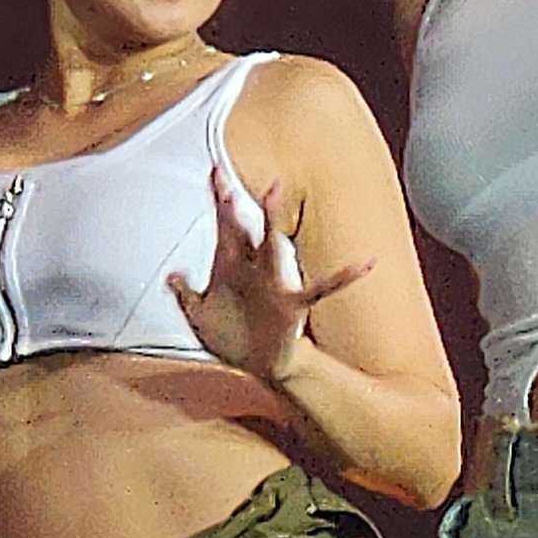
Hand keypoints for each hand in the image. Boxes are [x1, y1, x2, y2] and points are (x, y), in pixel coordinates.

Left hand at [169, 167, 375, 387]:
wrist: (257, 364)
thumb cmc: (231, 338)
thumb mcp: (200, 317)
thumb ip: (186, 296)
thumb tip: (171, 276)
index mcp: (231, 269)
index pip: (224, 229)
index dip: (219, 203)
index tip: (215, 173)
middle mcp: (253, 270)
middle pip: (241, 230)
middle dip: (231, 205)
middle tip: (226, 176)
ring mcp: (273, 284)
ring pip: (271, 245)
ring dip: (270, 218)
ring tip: (274, 191)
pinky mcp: (293, 303)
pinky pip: (322, 288)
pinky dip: (344, 277)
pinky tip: (366, 265)